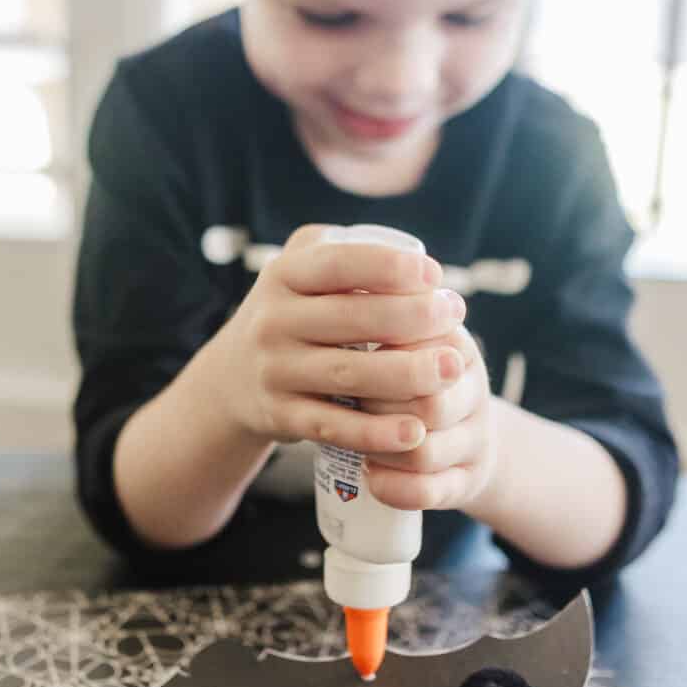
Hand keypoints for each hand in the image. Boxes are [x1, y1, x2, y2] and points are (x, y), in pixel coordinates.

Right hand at [216, 226, 468, 457]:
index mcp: (283, 276)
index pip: (337, 264)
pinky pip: (332, 425)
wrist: (231, 380)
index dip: (388, 267)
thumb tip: (422, 268)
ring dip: (405, 373)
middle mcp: (273, 321)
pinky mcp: (281, 415)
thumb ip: (345, 253)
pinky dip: (374, 432)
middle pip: (350, 318)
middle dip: (411, 316)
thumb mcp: (298, 271)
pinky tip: (414, 432)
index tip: (434, 274)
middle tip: (456, 315)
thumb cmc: (292, 315)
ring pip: (346, 373)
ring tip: (452, 368)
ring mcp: (275, 370)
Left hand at [363, 325, 498, 511]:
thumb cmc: (410, 375)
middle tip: (345, 405)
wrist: (464, 430)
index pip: (418, 348)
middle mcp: (474, 393)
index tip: (345, 358)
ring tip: (353, 441)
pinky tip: (370, 477)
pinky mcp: (467, 482)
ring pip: (424, 452)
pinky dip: (394, 488)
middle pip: (426, 403)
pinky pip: (429, 491)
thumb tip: (335, 290)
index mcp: (457, 346)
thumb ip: (377, 313)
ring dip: (379, 450)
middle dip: (376, 408)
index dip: (376, 359)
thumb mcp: (407, 336)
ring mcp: (475, 441)